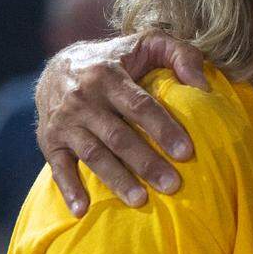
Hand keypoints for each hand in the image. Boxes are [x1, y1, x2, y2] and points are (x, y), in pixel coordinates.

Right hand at [34, 31, 207, 214]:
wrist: (59, 66)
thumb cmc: (118, 58)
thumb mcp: (149, 43)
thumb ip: (181, 54)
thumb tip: (203, 86)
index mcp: (109, 75)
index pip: (140, 106)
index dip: (164, 129)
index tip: (187, 152)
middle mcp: (83, 99)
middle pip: (119, 137)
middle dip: (146, 163)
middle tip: (172, 185)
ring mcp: (64, 122)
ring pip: (93, 155)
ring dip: (117, 179)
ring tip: (141, 201)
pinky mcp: (49, 140)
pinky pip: (58, 168)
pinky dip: (69, 190)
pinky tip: (84, 210)